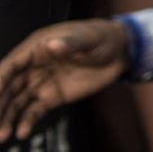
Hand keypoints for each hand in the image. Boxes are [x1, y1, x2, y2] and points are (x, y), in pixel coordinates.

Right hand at [0, 20, 128, 142]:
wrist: (121, 51)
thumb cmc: (102, 37)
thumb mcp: (89, 37)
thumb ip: (71, 42)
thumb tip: (52, 45)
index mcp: (37, 48)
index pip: (10, 66)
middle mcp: (33, 67)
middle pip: (8, 87)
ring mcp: (42, 83)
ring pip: (17, 102)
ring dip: (7, 118)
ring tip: (2, 136)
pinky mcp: (53, 97)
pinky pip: (34, 111)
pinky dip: (26, 121)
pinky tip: (22, 132)